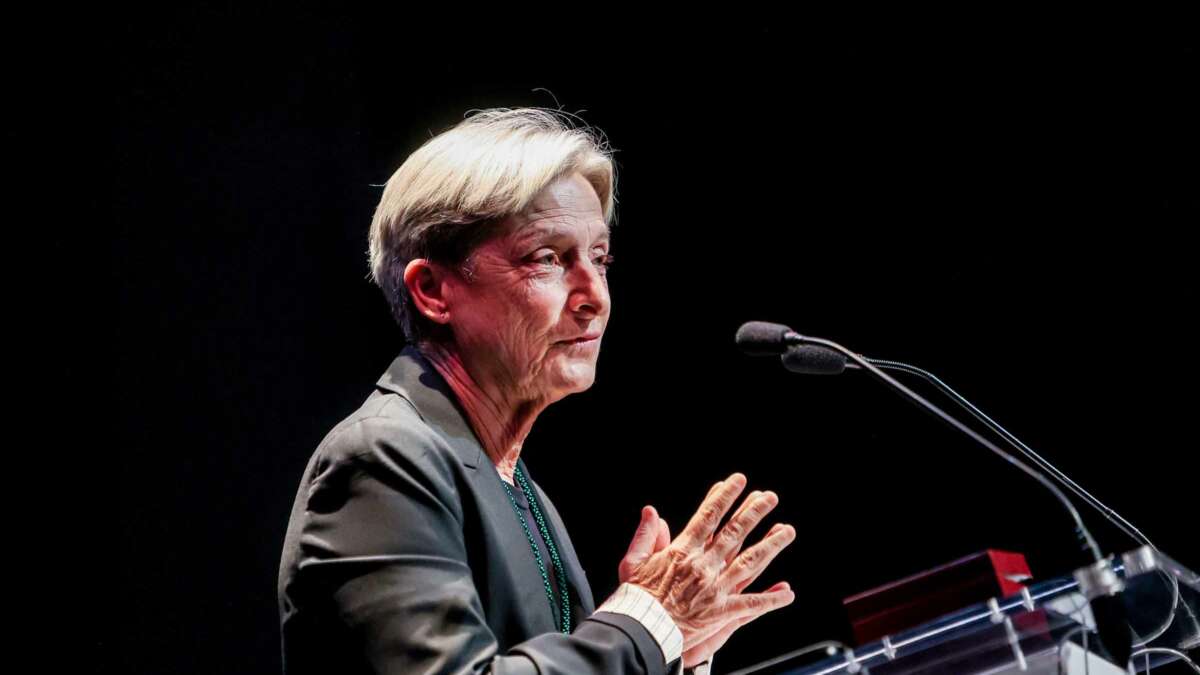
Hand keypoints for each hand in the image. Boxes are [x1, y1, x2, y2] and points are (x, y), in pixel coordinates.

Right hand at [620, 474, 796, 666]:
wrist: (643, 630)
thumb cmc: (637, 599)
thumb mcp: (633, 563)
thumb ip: (645, 536)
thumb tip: (652, 512)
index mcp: (683, 551)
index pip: (709, 517)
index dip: (724, 496)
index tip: (737, 482)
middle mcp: (703, 566)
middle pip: (735, 533)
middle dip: (754, 512)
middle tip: (770, 497)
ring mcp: (716, 588)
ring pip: (750, 562)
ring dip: (771, 545)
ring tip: (787, 530)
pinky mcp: (722, 612)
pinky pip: (751, 604)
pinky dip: (771, 599)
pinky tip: (787, 592)